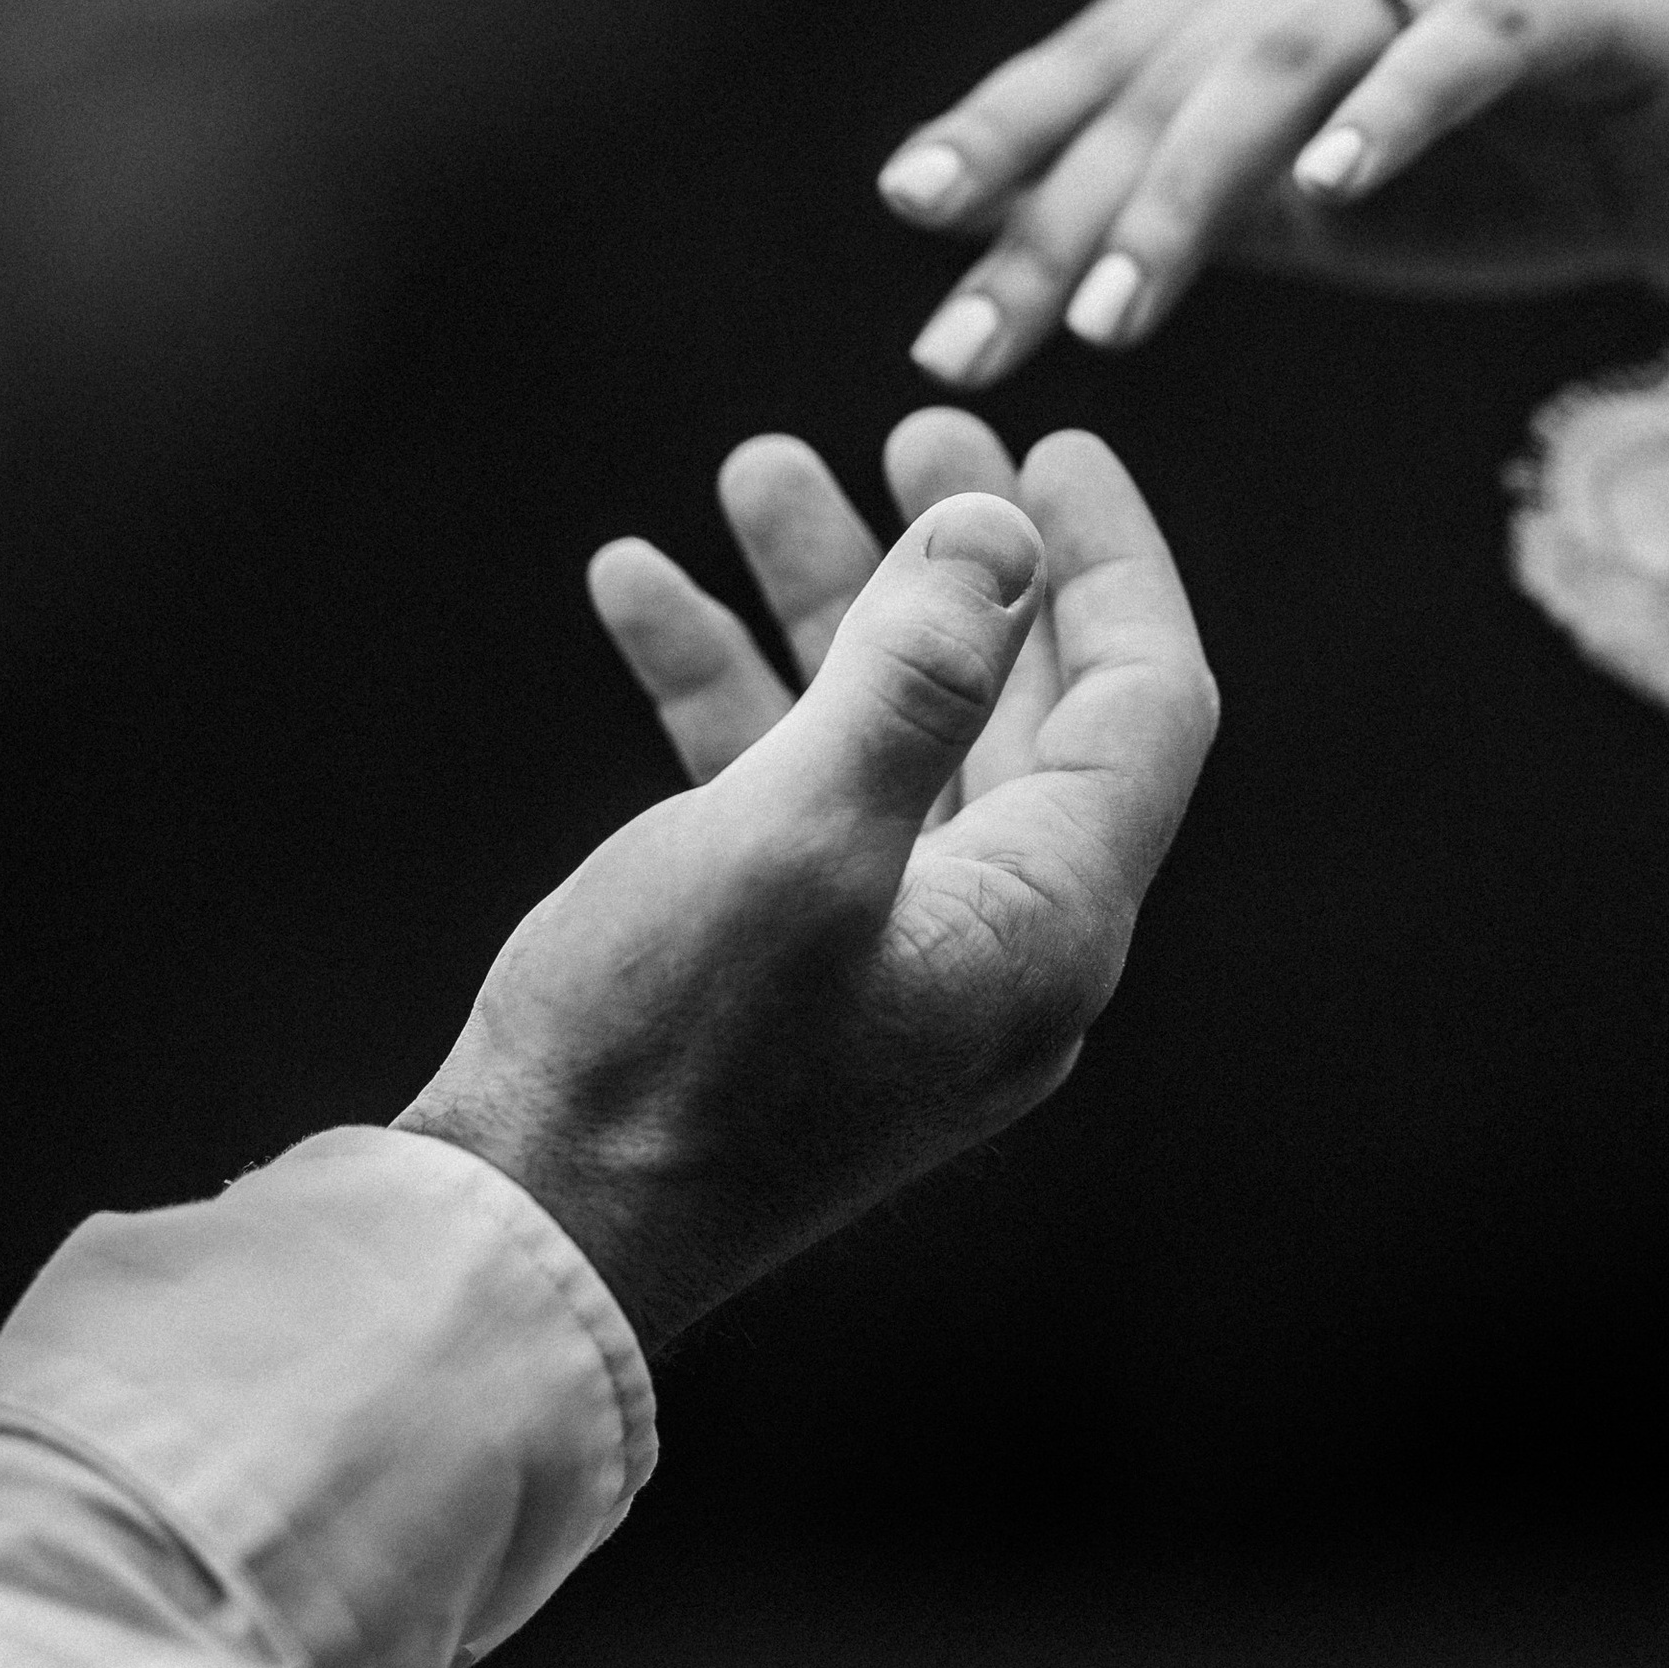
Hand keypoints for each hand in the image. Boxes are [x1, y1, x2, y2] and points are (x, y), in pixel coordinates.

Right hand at [395, 430, 1216, 1355]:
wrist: (523, 1238)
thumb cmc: (666, 1053)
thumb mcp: (795, 840)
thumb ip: (914, 678)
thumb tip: (1001, 535)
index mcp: (1045, 926)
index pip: (1145, 707)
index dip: (1113, 563)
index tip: (1058, 445)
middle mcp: (993, 943)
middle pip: (1014, 700)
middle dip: (955, 554)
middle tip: (911, 429)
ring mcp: (888, 958)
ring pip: (885, 729)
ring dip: (825, 597)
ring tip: (752, 468)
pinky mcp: (782, 968)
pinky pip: (782, 792)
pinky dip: (726, 687)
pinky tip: (636, 586)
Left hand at [878, 0, 1668, 383]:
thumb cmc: (1491, 181)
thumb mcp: (1304, 214)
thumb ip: (1172, 205)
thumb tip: (985, 236)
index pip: (1103, 59)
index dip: (1005, 130)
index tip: (910, 216)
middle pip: (1175, 63)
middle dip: (1069, 197)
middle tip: (982, 324)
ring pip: (1296, 47)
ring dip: (1200, 176)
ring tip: (1125, 306)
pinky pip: (1478, 38)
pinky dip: (1400, 101)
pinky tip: (1333, 185)